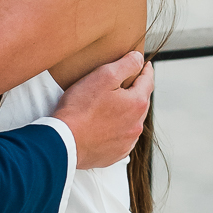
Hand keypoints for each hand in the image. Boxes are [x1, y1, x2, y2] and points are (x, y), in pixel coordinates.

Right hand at [53, 54, 153, 171]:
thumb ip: (125, 65)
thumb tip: (138, 59)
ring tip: (110, 106)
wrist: (64, 142)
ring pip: (132, 121)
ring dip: (126, 112)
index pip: (148, 81)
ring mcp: (127, 141)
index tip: (144, 64)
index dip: (145, 70)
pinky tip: (104, 126)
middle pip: (141, 102)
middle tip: (123, 84)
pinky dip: (117, 129)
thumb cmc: (80, 109)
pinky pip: (121, 137)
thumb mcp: (103, 76)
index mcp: (137, 104)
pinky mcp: (116, 153)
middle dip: (134, 91)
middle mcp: (137, 125)